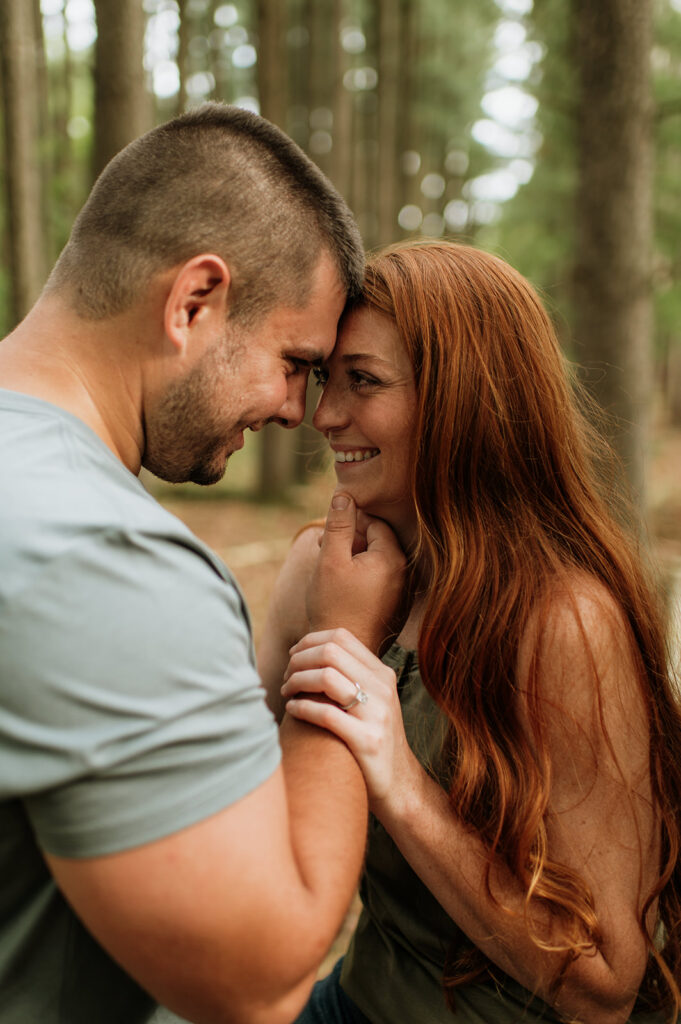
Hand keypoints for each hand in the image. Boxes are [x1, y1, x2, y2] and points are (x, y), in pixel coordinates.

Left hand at [281, 629, 420, 813]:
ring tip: (286, 693)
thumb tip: (309, 654)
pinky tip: (292, 710)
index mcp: (382, 674)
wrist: (399, 785)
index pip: (341, 636)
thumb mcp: (371, 702)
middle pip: (330, 652)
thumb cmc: (373, 740)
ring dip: (296, 681)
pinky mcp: (367, 741)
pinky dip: (301, 708)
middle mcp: (382, 688)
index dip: (309, 641)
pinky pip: (326, 714)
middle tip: (286, 677)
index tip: (293, 656)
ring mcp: (376, 714)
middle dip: (298, 660)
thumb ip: (350, 677)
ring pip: (326, 678)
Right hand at [306, 490, 406, 653]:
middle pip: (379, 543)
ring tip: (329, 567)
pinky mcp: (397, 609)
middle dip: (351, 541)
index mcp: (393, 559)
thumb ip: (339, 525)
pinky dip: (364, 578)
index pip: (376, 524)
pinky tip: (343, 587)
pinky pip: (382, 583)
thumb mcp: (330, 560)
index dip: (351, 523)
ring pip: (379, 563)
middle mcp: (406, 575)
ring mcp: (404, 594)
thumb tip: (344, 496)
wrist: (342, 651)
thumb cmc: (333, 606)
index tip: (330, 533)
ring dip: (355, 559)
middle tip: (324, 548)